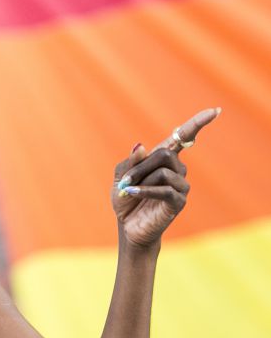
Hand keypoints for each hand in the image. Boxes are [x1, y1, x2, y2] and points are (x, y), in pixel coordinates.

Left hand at [111, 108, 220, 247]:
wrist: (129, 227)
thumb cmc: (126, 199)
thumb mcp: (121, 177)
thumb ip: (130, 161)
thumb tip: (141, 146)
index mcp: (164, 160)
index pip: (184, 137)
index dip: (197, 124)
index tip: (215, 111)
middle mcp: (177, 170)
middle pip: (164, 154)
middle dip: (140, 167)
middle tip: (124, 182)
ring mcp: (180, 186)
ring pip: (162, 171)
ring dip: (140, 180)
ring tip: (126, 192)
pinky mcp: (178, 202)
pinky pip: (164, 189)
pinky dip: (145, 190)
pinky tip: (132, 193)